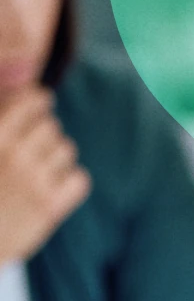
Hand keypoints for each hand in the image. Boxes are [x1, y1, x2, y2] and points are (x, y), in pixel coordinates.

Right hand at [0, 87, 89, 262]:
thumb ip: (3, 124)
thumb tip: (29, 93)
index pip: (32, 99)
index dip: (37, 102)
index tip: (37, 106)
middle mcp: (13, 155)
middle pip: (51, 125)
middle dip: (42, 135)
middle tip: (29, 151)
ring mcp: (33, 181)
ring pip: (66, 150)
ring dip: (54, 158)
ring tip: (34, 174)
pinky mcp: (49, 207)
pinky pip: (79, 179)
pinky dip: (68, 183)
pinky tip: (51, 190)